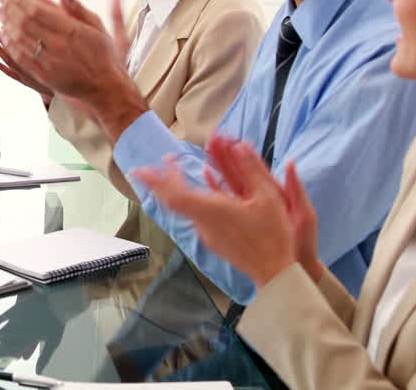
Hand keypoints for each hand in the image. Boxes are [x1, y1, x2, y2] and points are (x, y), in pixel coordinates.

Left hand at [0, 0, 144, 137]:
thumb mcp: (96, 27)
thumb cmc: (103, 54)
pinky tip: (4, 35)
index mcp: (72, 30)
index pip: (38, 10)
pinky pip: (20, 57)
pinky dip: (9, 44)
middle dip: (9, 8)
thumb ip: (78, 9)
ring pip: (20, 39)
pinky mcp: (44, 75)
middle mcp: (59, 45)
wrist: (104, 87)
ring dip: (6, 24)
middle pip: (25, 22)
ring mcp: (49, 61)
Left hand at [131, 136, 299, 287]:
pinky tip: (195, 194)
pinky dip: (186, 202)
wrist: (274, 272)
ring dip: (171, 191)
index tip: (153, 164)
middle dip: (155, 184)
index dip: (161, 177)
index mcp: (213, 210)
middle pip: (170, 201)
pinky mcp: (212, 241)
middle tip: (142, 170)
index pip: (175, 192)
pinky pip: (193, 216)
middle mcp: (204, 223)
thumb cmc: (274, 234)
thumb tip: (239, 144)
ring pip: (180, 209)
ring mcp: (206, 234)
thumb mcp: (268, 197)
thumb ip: (251, 169)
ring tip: (168, 176)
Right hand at [202, 140, 320, 278]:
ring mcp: (247, 208)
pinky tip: (207, 175)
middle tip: (212, 139)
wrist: (293, 266)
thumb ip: (295, 189)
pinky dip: (215, 186)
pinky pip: (225, 199)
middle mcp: (258, 197)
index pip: (255, 168)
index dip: (243, 152)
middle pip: (239, 172)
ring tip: (207, 150)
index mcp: (273, 193)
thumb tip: (290, 163)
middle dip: (225, 154)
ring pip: (230, 183)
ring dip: (218, 166)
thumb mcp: (304, 215)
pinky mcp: (239, 218)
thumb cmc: (302, 243)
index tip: (230, 137)